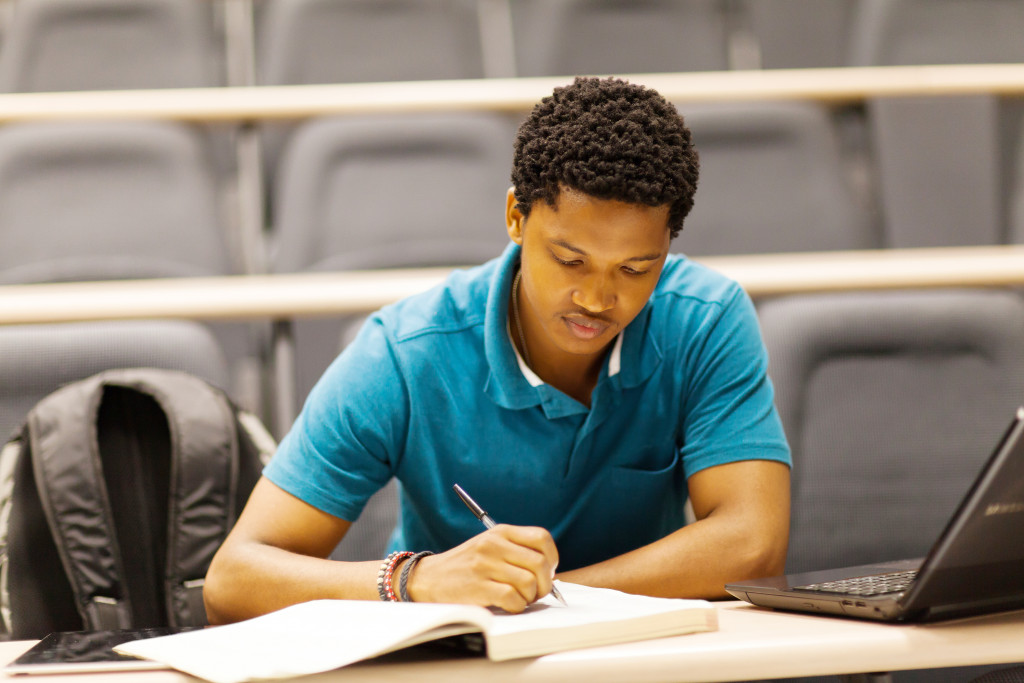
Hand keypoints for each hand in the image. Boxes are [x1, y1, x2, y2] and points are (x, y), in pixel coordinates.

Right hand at [406, 524, 558, 612]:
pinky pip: (513, 598)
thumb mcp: (489, 546)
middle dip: (545, 583)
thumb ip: (517, 551)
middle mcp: (494, 545)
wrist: (428, 578)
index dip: (552, 557)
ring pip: (529, 582)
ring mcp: (485, 565)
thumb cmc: (466, 566)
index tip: (548, 571)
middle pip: (540, 563)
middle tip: (536, 592)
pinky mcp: (478, 587)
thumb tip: (549, 572)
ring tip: (519, 598)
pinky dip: (516, 606)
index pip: (541, 537)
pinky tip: (508, 605)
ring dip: (529, 597)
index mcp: (500, 532)